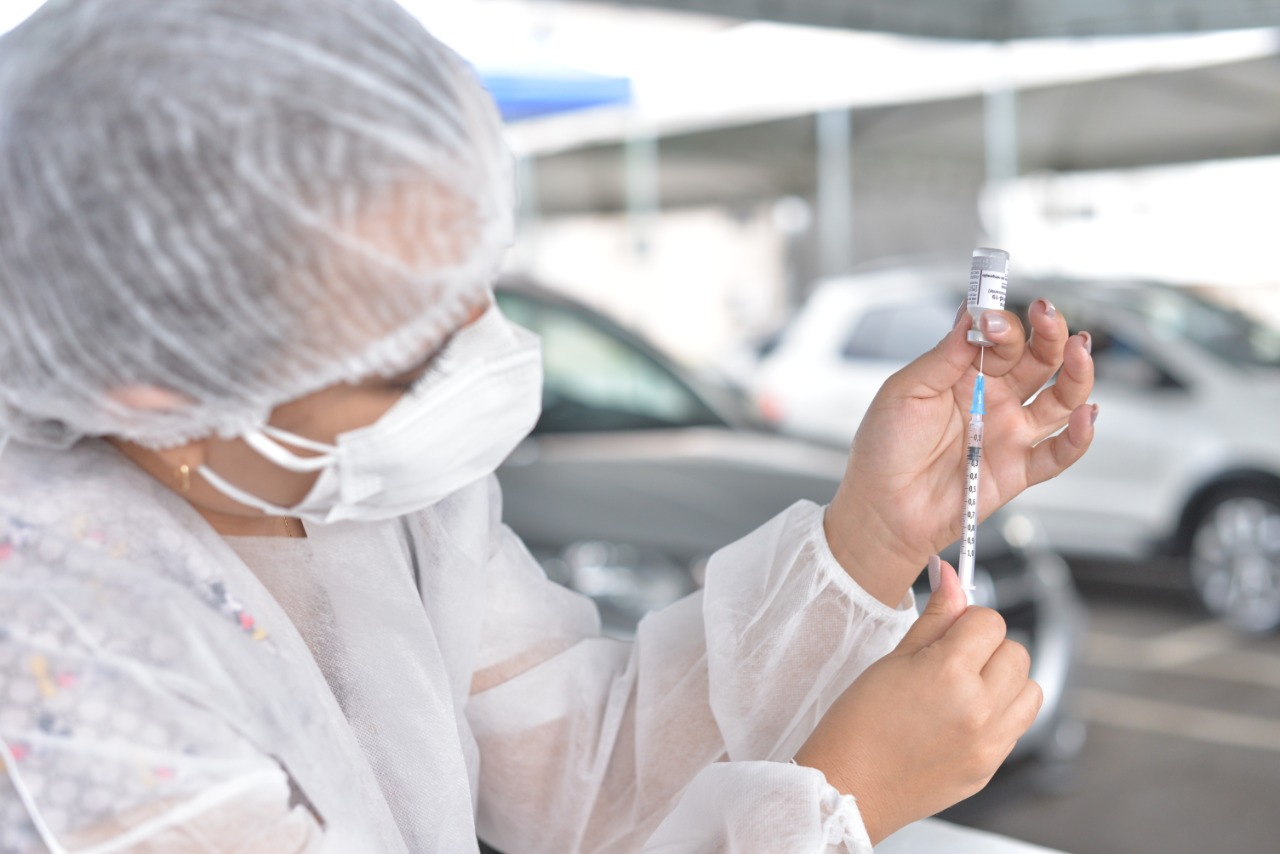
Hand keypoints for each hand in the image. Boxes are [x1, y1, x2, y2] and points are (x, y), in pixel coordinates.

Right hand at [794, 559, 1040, 843]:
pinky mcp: (991, 766)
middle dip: (988, 647)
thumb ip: (934, 618)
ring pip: (1030, 688)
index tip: (950, 630)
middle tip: (953, 660)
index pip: (989, 621)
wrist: (849, 789)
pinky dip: (1002, 713)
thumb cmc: (857, 725)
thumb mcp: (892, 660)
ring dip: (1005, 681)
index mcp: (949, 674)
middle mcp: (979, 708)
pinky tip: (965, 716)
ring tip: (965, 689)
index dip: (968, 619)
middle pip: (1017, 651)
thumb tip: (951, 576)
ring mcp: (989, 742)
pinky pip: (1019, 725)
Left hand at [824, 300, 1094, 604]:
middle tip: (1047, 314)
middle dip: (1049, 333)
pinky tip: (1085, 414)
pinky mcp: (1019, 469)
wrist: (880, 508)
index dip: (1002, 323)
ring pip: (1060, 398)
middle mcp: (994, 398)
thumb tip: (971, 313)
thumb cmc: (884, 448)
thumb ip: (943, 355)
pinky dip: (1078, 435)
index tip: (992, 317)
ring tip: (1079, 349)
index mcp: (964, 373)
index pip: (1000, 338)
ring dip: (1076, 372)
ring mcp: (1009, 432)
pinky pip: (1058, 452)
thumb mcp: (906, 391)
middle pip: (1038, 359)